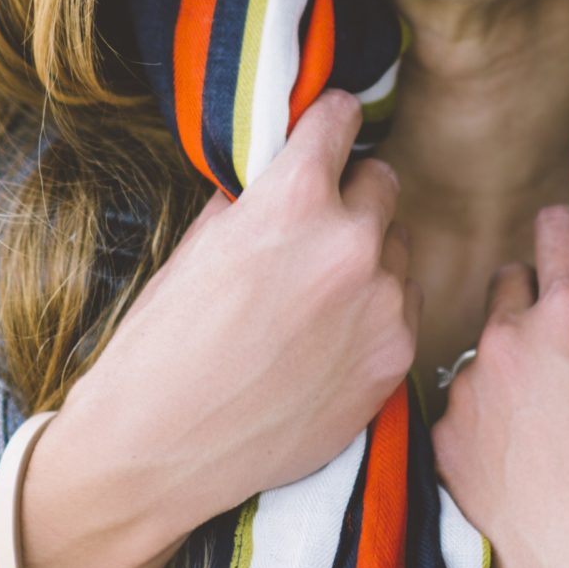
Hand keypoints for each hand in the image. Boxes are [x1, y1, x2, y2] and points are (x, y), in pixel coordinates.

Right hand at [57, 89, 421, 537]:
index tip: (332, 127)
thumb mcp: (198, 245)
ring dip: (369, 258)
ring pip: (398, 250)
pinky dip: (377, 314)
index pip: (342, 119)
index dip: (331, 121)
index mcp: (294, 199)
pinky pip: (406, 311)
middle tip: (316, 226)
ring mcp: (383, 305)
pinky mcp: (396, 359)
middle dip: (351, 195)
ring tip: (316, 298)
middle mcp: (351, 242)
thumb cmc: (163, 345)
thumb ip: (253, 197)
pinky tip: (329, 340)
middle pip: (383, 182)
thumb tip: (280, 170)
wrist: (162, 448)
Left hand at [429, 204, 568, 567]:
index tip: (562, 237)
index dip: (562, 235)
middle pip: (507, 286)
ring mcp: (469, 390)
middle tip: (566, 353)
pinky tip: (517, 462)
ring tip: (545, 425)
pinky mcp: (443, 442)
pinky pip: (457, 412)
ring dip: (504, 370)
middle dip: (532, 306)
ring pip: (479, 353)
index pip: (553, 236)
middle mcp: (510, 338)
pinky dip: (481, 425)